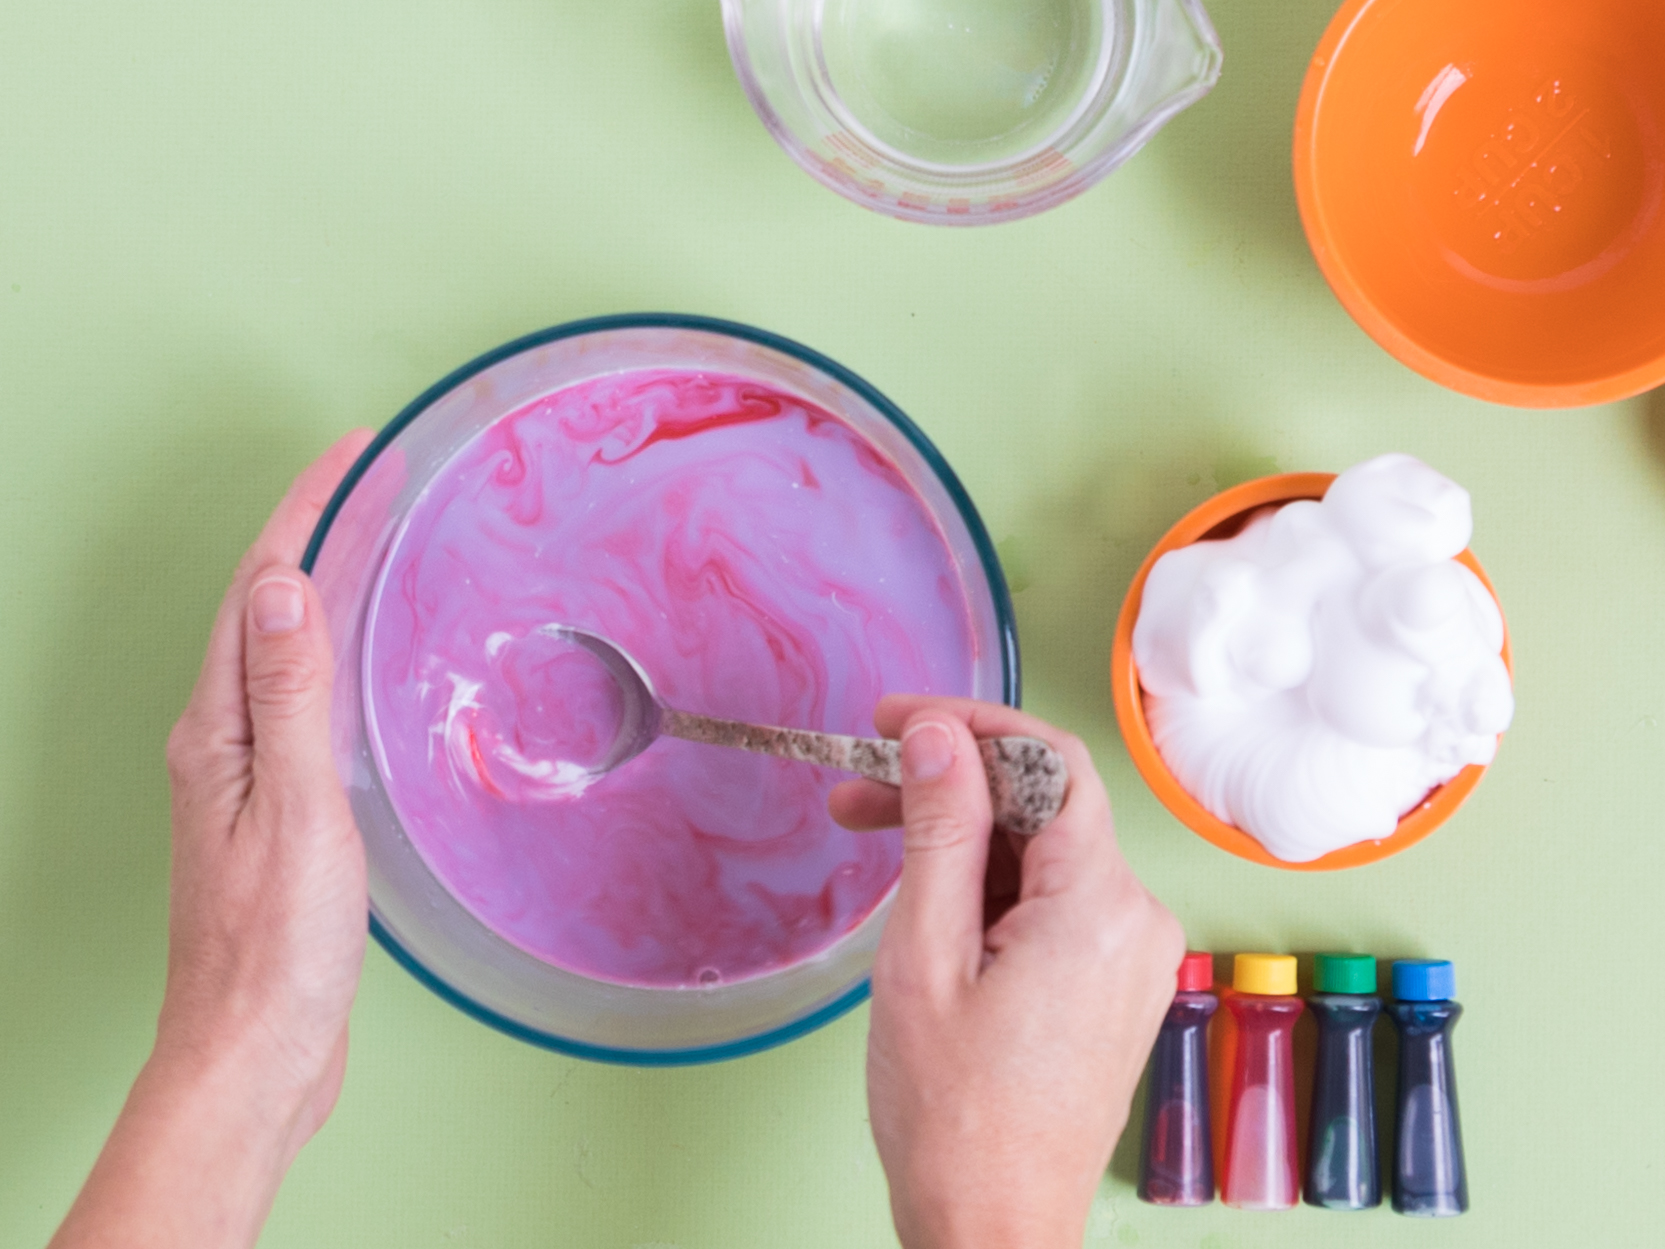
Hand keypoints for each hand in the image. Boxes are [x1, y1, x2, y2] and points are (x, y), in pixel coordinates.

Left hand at [51, 429, 373, 1248]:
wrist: (257, 1053)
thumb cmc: (275, 947)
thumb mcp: (295, 809)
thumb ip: (291, 695)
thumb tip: (281, 584)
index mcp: (218, 730)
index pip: (259, 589)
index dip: (306, 511)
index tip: (352, 454)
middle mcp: (222, 741)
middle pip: (266, 609)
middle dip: (317, 532)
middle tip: (373, 479)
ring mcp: (247, 776)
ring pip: (285, 653)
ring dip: (326, 588)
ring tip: (377, 543)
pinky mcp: (279, 811)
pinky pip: (305, 702)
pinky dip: (339, 656)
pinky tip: (372, 664)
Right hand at [831, 697, 1183, 1248]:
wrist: (993, 1228)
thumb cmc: (955, 1117)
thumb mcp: (925, 956)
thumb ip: (939, 832)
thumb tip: (940, 735)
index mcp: (1099, 907)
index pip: (1051, 760)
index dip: (971, 722)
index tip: (896, 720)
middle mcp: (1135, 920)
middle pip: (1042, 804)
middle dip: (948, 782)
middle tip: (857, 785)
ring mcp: (1129, 955)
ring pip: (1041, 851)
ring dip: (959, 834)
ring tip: (867, 835)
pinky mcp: (1110, 981)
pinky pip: (1052, 898)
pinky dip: (988, 882)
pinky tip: (924, 891)